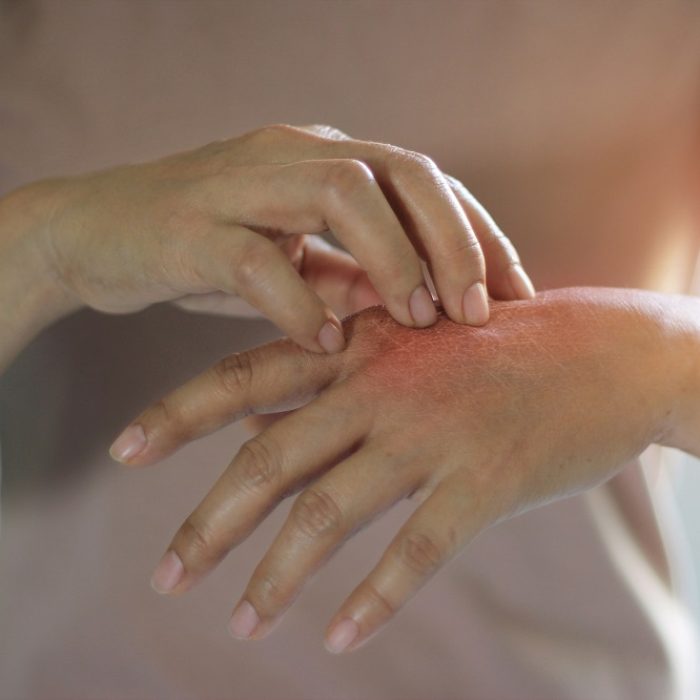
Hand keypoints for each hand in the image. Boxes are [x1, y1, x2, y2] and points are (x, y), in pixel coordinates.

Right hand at [21, 124, 532, 353]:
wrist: (93, 234)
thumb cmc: (205, 249)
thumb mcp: (293, 258)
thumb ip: (352, 273)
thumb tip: (424, 309)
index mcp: (324, 157)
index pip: (426, 181)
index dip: (479, 235)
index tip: (516, 296)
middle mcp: (292, 153)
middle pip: (401, 171)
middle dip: (453, 242)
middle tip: (477, 314)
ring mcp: (240, 184)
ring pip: (341, 193)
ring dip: (392, 260)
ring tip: (414, 322)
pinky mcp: (188, 228)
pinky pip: (257, 261)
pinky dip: (301, 304)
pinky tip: (326, 345)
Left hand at [110, 288, 688, 652]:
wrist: (605, 352)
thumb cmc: (498, 348)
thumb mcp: (407, 346)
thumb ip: (330, 386)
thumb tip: (255, 426)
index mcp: (359, 348)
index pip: (246, 375)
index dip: (177, 412)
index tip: (121, 449)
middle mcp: (382, 388)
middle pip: (270, 459)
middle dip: (209, 522)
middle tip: (165, 574)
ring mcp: (432, 435)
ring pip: (330, 514)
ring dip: (277, 578)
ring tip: (238, 623)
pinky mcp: (485, 481)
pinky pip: (415, 553)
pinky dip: (371, 600)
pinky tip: (335, 637)